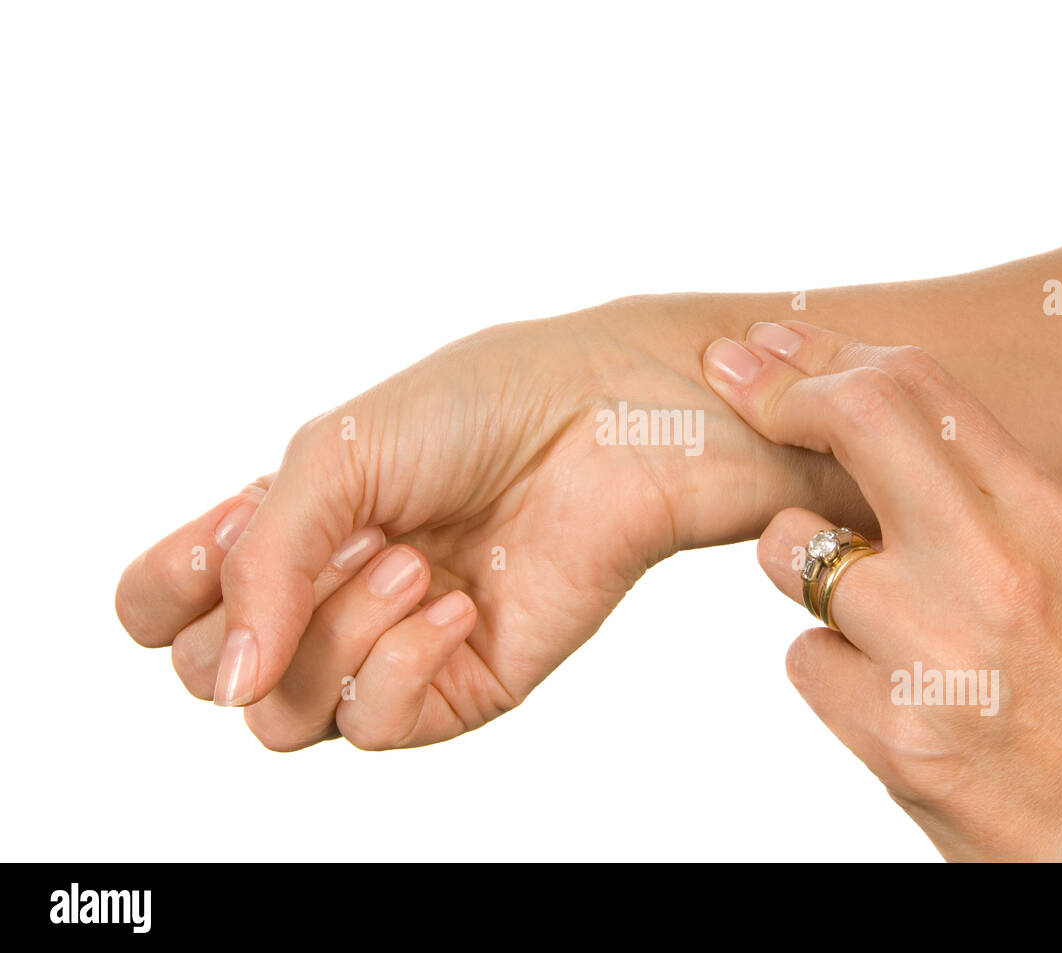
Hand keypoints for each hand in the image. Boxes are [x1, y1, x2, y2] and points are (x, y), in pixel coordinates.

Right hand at [114, 298, 840, 748]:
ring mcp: (391, 646)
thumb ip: (261, 562)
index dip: (168, 587)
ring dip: (336, 631)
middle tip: (340, 537)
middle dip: (252, 611)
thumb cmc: (481, 409)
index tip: (228, 528)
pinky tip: (455, 601)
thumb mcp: (337, 456)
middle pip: (208, 676)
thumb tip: (228, 678)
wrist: (607, 421)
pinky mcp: (462, 684)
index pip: (163, 606)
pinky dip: (400, 662)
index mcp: (286, 531)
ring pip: (285, 714)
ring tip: (413, 558)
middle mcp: (327, 597)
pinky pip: (378, 725)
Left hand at [702, 320, 1061, 859]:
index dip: (826, 357)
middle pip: (855, 424)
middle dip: (775, 393)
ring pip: (791, 551)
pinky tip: (887, 692)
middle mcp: (992, 571)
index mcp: (1045, 516)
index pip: (919, 387)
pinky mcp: (890, 733)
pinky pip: (803, 656)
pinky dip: (829, 665)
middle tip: (736, 384)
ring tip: (874, 612)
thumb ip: (972, 490)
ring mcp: (935, 654)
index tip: (772, 350)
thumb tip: (857, 419)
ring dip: (805, 568)